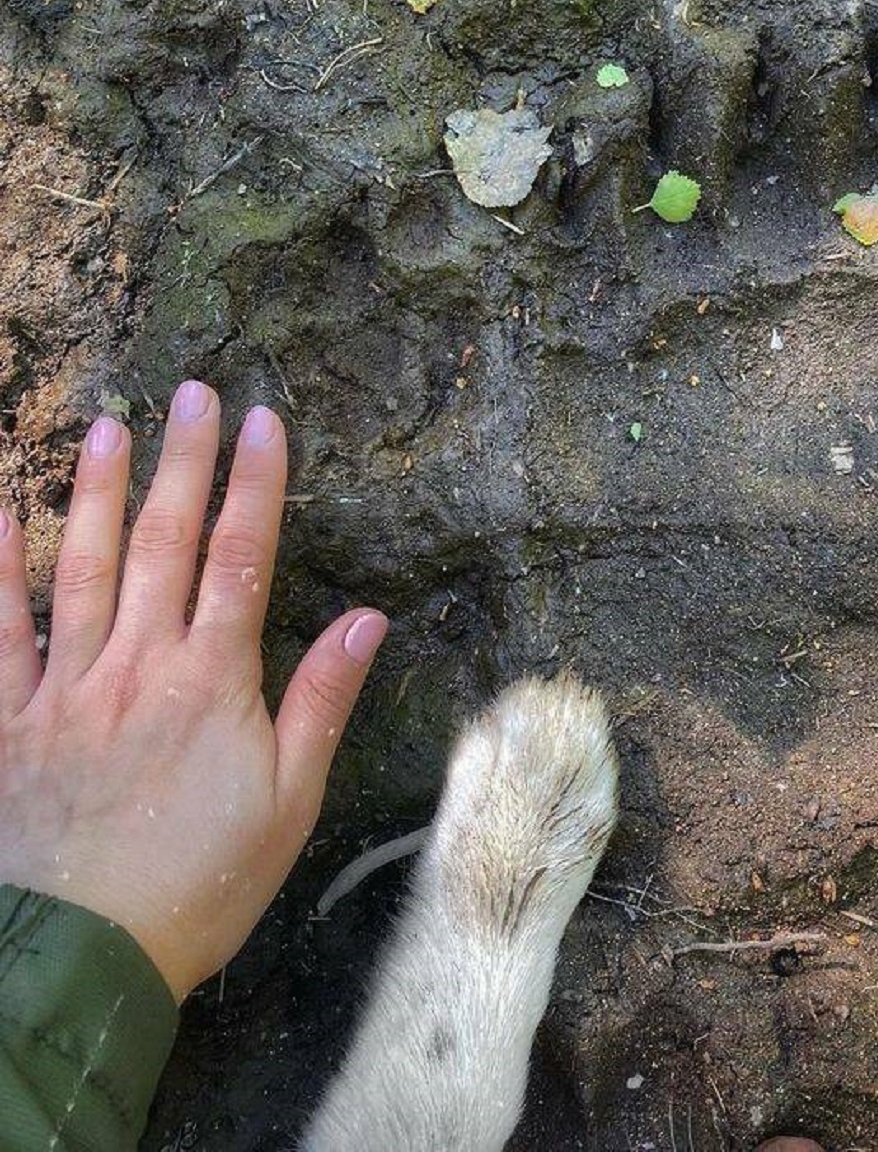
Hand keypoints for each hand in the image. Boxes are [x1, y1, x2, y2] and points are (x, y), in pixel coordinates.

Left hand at [0, 381, 386, 1001]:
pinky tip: (0, 516)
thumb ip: (321, 702)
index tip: (263, 420)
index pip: (241, 559)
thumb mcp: (289, 804)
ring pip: (83, 569)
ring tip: (109, 425)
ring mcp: (67, 689)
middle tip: (192, 392)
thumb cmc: (201, 884)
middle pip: (164, 544)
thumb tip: (368, 618)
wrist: (84, 959)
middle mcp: (139, 667)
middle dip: (182, 463)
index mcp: (213, 682)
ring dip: (97, 493)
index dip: (254, 485)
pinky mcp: (9, 722)